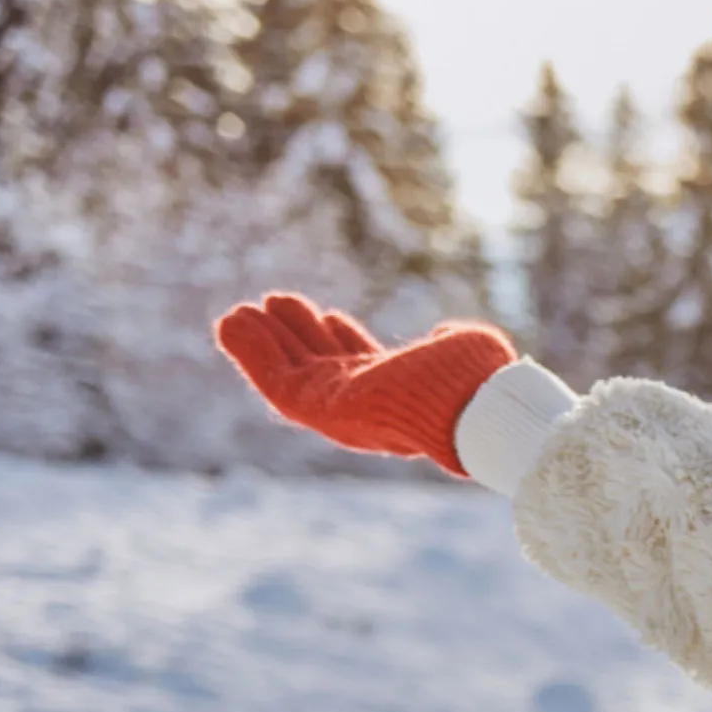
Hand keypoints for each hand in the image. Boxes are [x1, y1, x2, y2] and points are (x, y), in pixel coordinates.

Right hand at [213, 292, 515, 475]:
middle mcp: (367, 405)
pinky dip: (251, 353)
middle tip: (274, 302)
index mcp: (399, 392)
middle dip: (297, 336)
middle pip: (321, 367)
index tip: (329, 314)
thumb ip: (449, 342)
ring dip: (263, 343)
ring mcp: (341, 409)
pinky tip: (231, 323)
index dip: (342, 339)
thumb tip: (442, 336)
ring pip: (290, 373)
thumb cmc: (480, 382)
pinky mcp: (320, 409)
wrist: (475, 408)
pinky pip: (275, 380)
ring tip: (239, 312)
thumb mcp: (465, 350)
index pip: (361, 365)